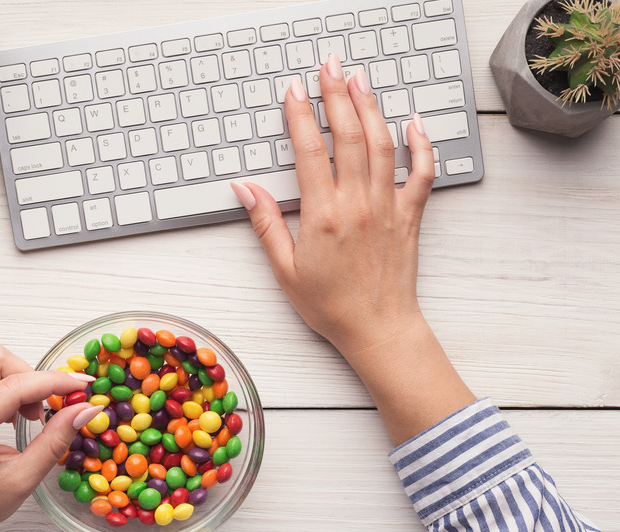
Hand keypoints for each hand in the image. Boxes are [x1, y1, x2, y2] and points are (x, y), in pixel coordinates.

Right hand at [231, 53, 433, 355]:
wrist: (378, 329)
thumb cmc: (330, 305)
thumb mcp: (285, 268)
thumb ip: (266, 223)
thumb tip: (245, 188)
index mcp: (323, 215)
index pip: (309, 151)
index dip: (300, 116)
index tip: (294, 91)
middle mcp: (358, 204)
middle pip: (347, 136)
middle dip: (337, 95)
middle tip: (329, 66)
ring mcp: (387, 206)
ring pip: (381, 144)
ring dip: (370, 107)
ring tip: (360, 79)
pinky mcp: (410, 216)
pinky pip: (421, 173)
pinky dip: (421, 145)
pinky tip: (413, 123)